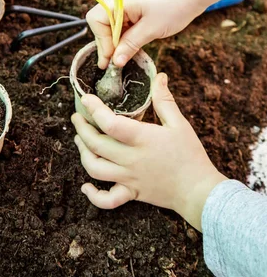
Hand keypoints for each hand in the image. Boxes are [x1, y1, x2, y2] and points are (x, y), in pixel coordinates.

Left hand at [71, 73, 226, 230]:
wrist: (199, 190)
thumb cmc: (190, 155)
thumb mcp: (179, 124)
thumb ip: (165, 100)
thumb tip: (160, 76)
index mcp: (142, 139)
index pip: (110, 123)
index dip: (94, 109)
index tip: (86, 99)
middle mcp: (131, 159)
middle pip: (96, 145)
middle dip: (81, 129)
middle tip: (77, 118)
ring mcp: (129, 178)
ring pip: (95, 169)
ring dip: (83, 154)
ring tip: (79, 141)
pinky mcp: (132, 194)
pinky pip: (107, 200)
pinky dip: (94, 196)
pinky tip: (86, 187)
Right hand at [87, 0, 204, 68]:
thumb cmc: (176, 6)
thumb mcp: (151, 30)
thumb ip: (130, 45)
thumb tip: (115, 62)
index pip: (96, 19)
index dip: (102, 41)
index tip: (111, 60)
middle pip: (103, 20)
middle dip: (109, 41)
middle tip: (116, 62)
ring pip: (114, 19)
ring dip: (119, 36)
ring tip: (127, 53)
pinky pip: (124, 14)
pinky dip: (127, 28)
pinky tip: (134, 40)